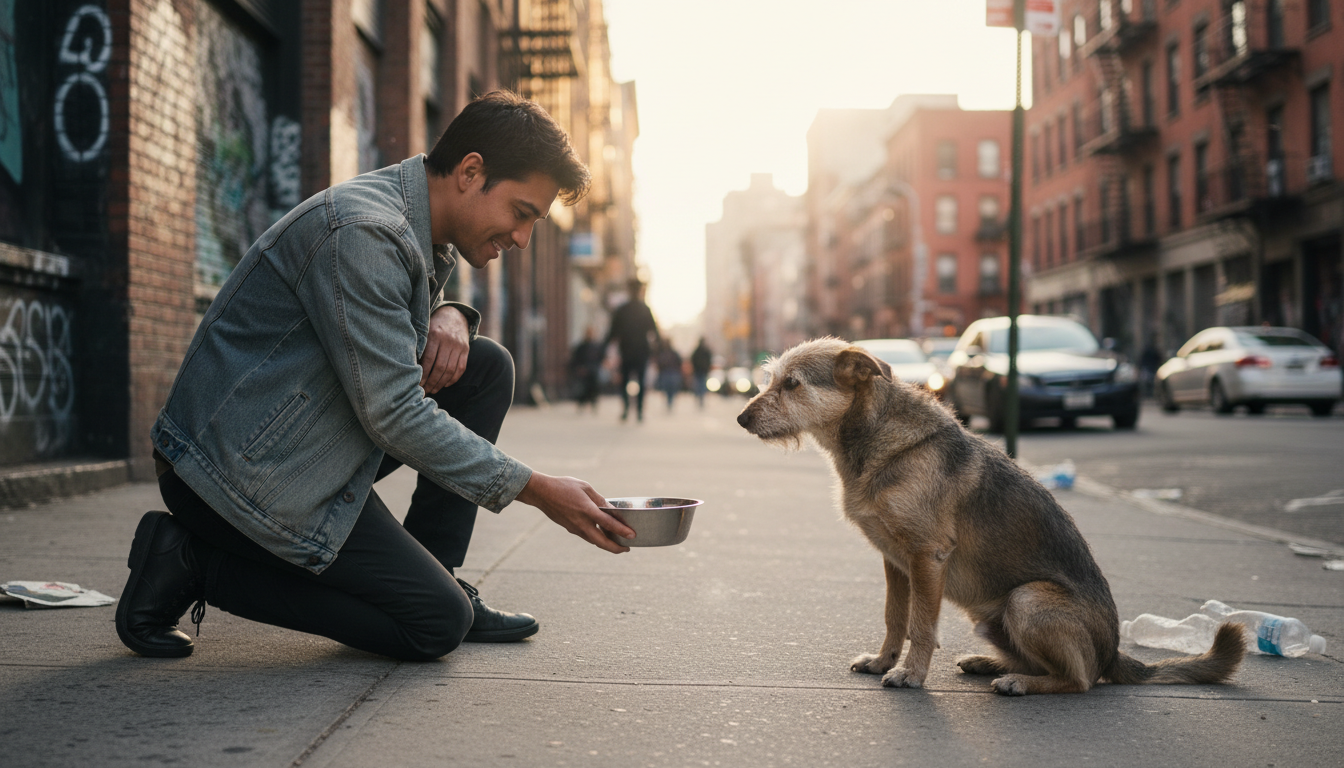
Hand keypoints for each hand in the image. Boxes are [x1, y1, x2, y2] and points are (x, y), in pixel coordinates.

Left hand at [420, 305, 469, 393]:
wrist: (454, 315)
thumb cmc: (434, 326)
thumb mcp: (425, 330)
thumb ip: (420, 346)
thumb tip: (411, 368)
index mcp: (434, 334)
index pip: (428, 359)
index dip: (423, 374)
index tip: (418, 384)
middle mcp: (448, 340)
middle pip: (440, 367)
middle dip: (432, 382)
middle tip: (425, 391)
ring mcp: (459, 345)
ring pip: (450, 370)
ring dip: (441, 383)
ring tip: (434, 390)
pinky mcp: (466, 349)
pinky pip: (461, 368)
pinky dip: (453, 379)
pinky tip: (445, 384)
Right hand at [515, 472, 633, 553]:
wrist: (541, 493)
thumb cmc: (564, 486)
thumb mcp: (585, 487)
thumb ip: (600, 500)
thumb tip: (611, 510)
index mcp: (586, 509)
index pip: (608, 524)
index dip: (622, 531)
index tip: (632, 536)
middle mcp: (581, 522)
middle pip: (601, 542)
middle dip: (616, 548)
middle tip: (627, 549)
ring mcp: (574, 528)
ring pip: (594, 541)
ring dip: (606, 545)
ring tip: (618, 544)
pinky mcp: (570, 528)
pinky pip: (586, 536)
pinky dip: (597, 538)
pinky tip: (603, 534)